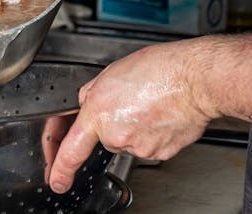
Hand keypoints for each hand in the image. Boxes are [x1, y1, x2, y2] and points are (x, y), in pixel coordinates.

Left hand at [48, 41, 218, 193]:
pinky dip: (151, 132)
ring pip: (127, 140)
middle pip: (105, 136)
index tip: (56, 180)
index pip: (72, 150)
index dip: (61, 168)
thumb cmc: (160, 70)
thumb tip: (88, 103)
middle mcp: (116, 134)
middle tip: (130, 100)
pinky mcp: (159, 153)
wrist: (195, 80)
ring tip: (149, 103)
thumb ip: (92, 93)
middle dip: (113, 121)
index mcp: (99, 113)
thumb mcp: (112, 72)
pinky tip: (159, 114)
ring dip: (133, 126)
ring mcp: (138, 147)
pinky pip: (147, 144)